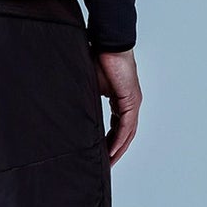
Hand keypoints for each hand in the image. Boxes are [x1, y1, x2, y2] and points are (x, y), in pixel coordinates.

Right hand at [93, 48, 140, 164]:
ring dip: (119, 149)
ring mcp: (132, 102)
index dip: (110, 141)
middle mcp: (130, 103)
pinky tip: (112, 150)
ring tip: (108, 162)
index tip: (101, 152)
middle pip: (125, 133)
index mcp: (120, 99)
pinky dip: (119, 140)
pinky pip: (126, 126)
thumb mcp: (90, 84)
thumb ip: (87, 98)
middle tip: (105, 164)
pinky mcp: (131, 100)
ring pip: (128, 133)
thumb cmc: (99, 57)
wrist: (108, 43)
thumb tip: (74, 108)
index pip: (117, 126)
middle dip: (116, 150)